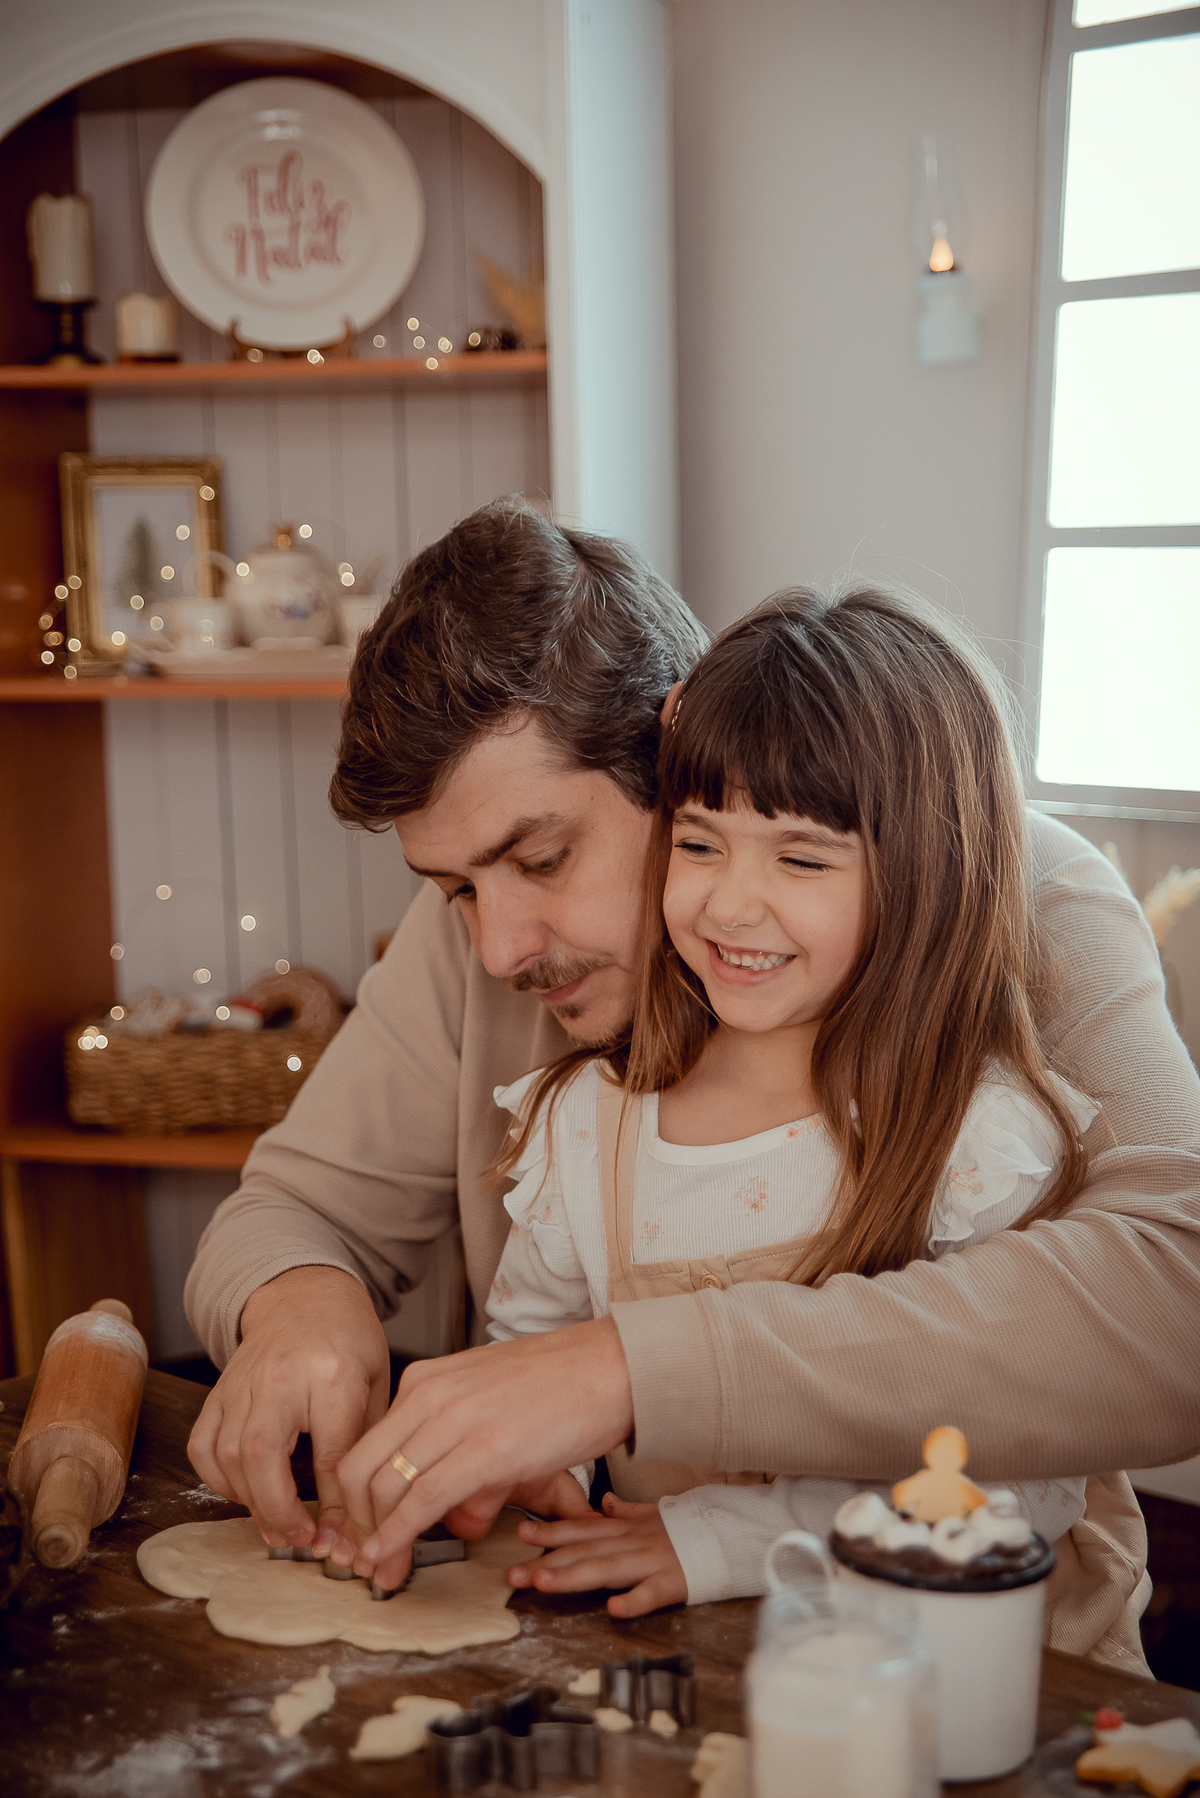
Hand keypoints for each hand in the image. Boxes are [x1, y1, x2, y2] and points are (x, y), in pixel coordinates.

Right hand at [187, 1266, 389, 1553]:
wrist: (305, 1295)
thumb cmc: (349, 1342)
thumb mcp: (376, 1385)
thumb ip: (367, 1449)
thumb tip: (360, 1522)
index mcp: (333, 1373)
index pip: (332, 1454)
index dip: (337, 1506)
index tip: (344, 1535)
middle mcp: (281, 1376)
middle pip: (263, 1455)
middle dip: (278, 1510)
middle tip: (299, 1539)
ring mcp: (242, 1382)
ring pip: (229, 1455)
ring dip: (251, 1503)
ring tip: (278, 1526)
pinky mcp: (218, 1390)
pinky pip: (203, 1446)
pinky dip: (219, 1480)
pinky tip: (246, 1492)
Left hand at [332, 1316, 633, 1589]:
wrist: (611, 1365)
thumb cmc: (560, 1383)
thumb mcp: (487, 1400)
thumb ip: (457, 1440)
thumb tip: (450, 1501)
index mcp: (427, 1380)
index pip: (365, 1446)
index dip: (352, 1499)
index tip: (357, 1532)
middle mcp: (429, 1394)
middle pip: (360, 1469)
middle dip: (354, 1524)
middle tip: (360, 1560)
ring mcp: (454, 1419)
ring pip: (384, 1488)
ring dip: (375, 1539)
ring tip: (379, 1571)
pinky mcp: (484, 1450)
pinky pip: (422, 1500)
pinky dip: (397, 1535)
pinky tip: (389, 1558)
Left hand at [508, 1493, 686, 1617]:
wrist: (730, 1533)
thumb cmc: (689, 1529)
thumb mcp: (654, 1514)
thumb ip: (626, 1511)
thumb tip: (604, 1503)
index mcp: (627, 1529)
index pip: (582, 1530)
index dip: (550, 1532)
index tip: (520, 1534)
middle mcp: (632, 1542)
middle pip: (584, 1552)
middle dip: (546, 1563)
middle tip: (513, 1575)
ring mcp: (652, 1561)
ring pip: (607, 1569)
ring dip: (574, 1576)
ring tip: (544, 1584)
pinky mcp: (675, 1582)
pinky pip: (652, 1593)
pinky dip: (633, 1600)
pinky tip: (613, 1610)